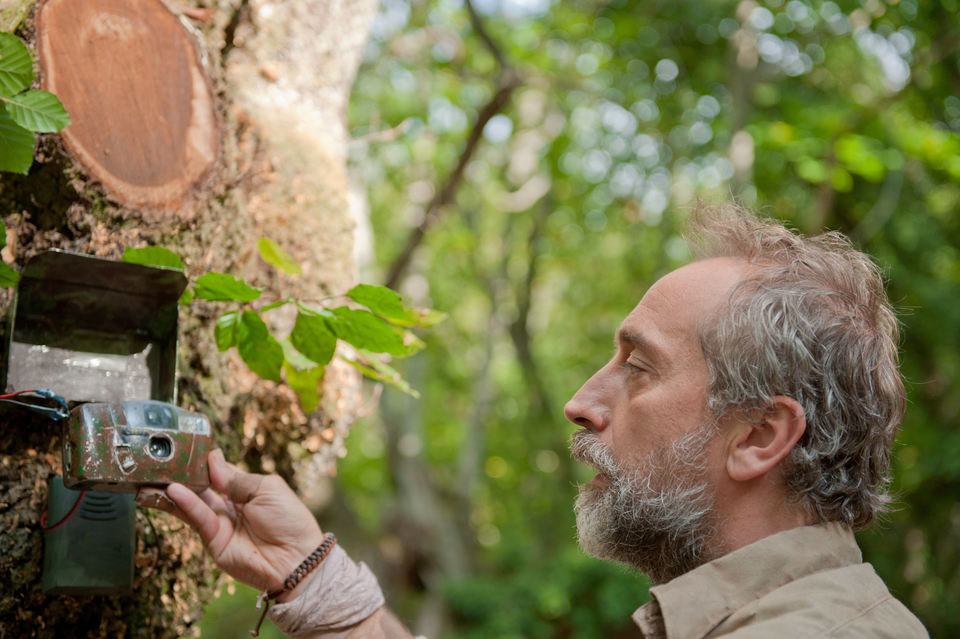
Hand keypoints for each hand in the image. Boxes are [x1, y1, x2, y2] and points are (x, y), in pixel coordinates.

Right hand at [137, 449, 324, 599]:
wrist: (296, 559)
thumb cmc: (289, 520)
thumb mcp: (267, 489)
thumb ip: (237, 478)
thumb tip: (213, 461)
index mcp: (247, 491)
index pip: (221, 472)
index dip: (207, 462)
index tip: (189, 449)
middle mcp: (231, 506)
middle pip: (203, 487)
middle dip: (184, 475)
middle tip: (165, 460)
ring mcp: (221, 523)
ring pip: (193, 503)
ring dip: (175, 489)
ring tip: (157, 475)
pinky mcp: (214, 541)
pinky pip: (197, 518)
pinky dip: (185, 504)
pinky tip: (173, 491)